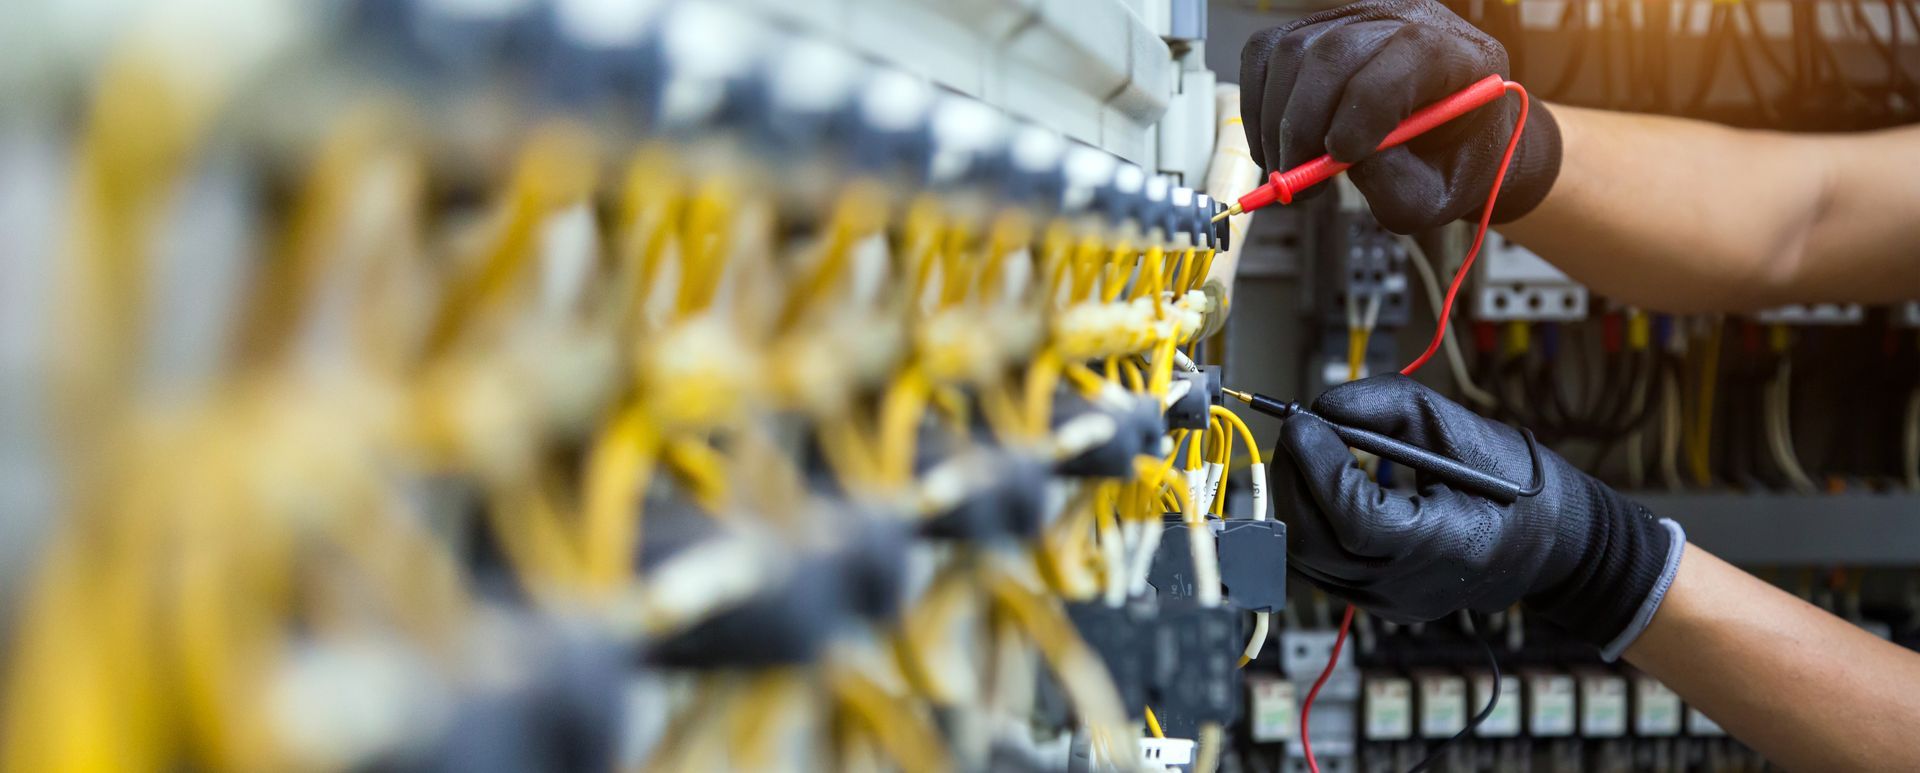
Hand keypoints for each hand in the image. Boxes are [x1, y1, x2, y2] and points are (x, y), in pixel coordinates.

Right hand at [1238, 0, 1559, 232]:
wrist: (1445, 147)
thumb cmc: (1446, 169)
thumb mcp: (1435, 198)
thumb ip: (1396, 186)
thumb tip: (1334, 159)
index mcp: (1458, 56)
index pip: (1409, 53)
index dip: (1365, 107)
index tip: (1339, 160)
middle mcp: (1405, 21)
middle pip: (1334, 52)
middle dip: (1302, 125)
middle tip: (1297, 182)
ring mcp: (1354, 19)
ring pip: (1290, 52)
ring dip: (1275, 122)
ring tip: (1289, 171)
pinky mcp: (1314, 30)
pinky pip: (1264, 54)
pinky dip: (1257, 105)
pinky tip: (1275, 146)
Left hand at [1269, 375, 1682, 657]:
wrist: (1548, 543)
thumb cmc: (1512, 481)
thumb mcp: (1459, 427)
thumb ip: (1388, 406)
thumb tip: (1320, 406)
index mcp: (1446, 546)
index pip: (1356, 519)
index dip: (1320, 466)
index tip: (1305, 421)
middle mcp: (1410, 585)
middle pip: (1316, 542)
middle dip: (1294, 476)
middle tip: (1299, 429)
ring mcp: (1387, 601)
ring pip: (1306, 557)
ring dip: (1295, 496)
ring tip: (1310, 452)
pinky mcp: (1374, 602)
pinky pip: (1317, 565)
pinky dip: (1309, 519)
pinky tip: (1324, 485)